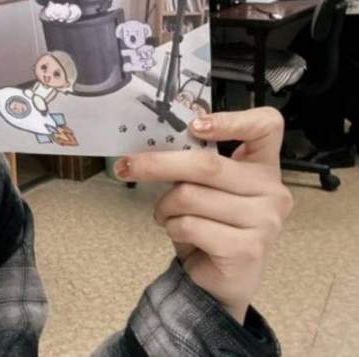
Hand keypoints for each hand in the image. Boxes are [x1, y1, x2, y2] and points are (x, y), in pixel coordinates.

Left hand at [114, 108, 292, 323]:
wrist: (218, 280)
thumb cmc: (210, 225)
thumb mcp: (205, 188)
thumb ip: (196, 163)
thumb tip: (153, 144)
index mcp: (263, 166)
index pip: (267, 125)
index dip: (232, 118)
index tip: (195, 125)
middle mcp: (272, 190)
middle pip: (207, 164)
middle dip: (158, 164)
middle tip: (127, 166)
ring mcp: (265, 221)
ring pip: (191, 195)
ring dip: (165, 206)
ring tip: (166, 215)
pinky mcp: (248, 248)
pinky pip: (191, 224)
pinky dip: (172, 227)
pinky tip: (179, 232)